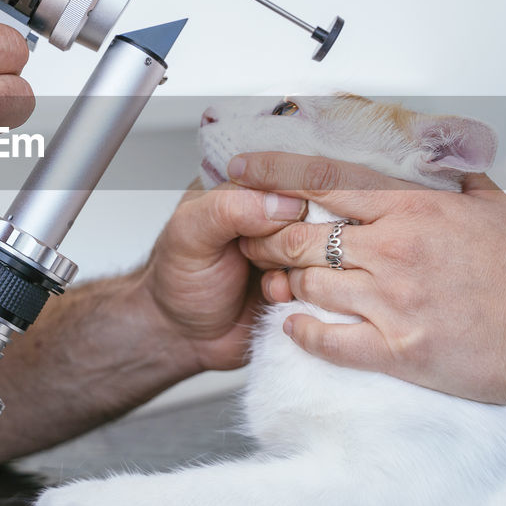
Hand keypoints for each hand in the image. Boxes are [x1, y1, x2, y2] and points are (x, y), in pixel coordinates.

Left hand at [137, 180, 309, 372]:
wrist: (185, 335)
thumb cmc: (179, 278)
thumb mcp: (189, 235)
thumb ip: (228, 208)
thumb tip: (286, 203)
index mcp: (244, 183)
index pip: (286, 169)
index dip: (290, 192)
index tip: (277, 218)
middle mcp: (273, 209)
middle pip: (313, 206)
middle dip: (290, 235)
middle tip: (253, 254)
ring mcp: (292, 244)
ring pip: (322, 242)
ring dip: (298, 263)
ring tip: (263, 275)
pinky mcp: (305, 278)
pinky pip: (325, 277)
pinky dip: (303, 287)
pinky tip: (275, 294)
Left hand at [229, 153, 505, 403]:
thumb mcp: (491, 204)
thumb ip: (447, 175)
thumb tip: (424, 151)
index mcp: (412, 209)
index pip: (324, 181)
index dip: (275, 173)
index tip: (242, 168)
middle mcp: (395, 250)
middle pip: (302, 235)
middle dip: (269, 237)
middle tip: (255, 241)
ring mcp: (393, 301)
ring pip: (308, 284)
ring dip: (287, 283)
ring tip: (280, 284)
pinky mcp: (397, 349)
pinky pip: (328, 339)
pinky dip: (301, 331)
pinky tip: (293, 325)